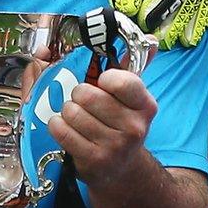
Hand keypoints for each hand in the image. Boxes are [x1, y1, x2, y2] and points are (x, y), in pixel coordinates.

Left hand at [48, 69, 155, 189]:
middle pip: (87, 94)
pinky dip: (57, 126)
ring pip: (71, 112)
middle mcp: (134, 127)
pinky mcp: (95, 161)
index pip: (121, 80)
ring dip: (66, 111)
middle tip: (82, 102)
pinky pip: (62, 131)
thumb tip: (151, 39)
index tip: (101, 82)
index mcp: (145, 104)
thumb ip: (133, 62)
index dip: (104, 78)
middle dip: (77, 94)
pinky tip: (66, 128)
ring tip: (75, 116)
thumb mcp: (127, 95)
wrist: (119, 168)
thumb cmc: (117, 123)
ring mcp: (115, 146)